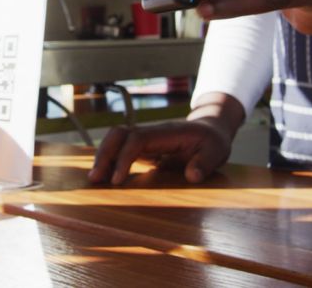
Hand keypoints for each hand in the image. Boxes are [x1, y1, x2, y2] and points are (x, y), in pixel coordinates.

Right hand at [88, 93, 242, 184]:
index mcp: (166, 133)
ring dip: (103, 157)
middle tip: (95, 179)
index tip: (116, 180)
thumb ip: (205, 162)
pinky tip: (103, 177)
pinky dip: (109, 161)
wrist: (210, 130)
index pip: (137, 140)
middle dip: (104, 154)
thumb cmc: (212, 142)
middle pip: (119, 134)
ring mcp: (146, 139)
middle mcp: (151, 133)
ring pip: (116, 140)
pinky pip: (120, 149)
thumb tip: (192, 176)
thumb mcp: (217, 151)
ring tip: (94, 180)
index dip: (124, 158)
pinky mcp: (143, 148)